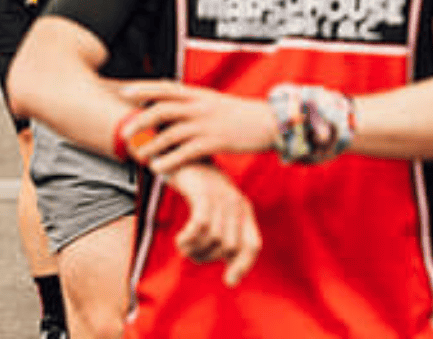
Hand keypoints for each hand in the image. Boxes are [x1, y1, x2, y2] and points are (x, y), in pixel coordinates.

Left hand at [120, 80, 277, 174]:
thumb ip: (193, 101)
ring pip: (170, 132)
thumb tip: (172, 98)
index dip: (143, 88)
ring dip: (151, 144)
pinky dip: (169, 160)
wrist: (268, 121)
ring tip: (138, 155)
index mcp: (198, 94)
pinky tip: (158, 168)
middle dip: (141, 121)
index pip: (165, 87)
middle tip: (124, 132)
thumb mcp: (214, 101)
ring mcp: (206, 123)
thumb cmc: (240, 114)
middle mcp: (199, 106)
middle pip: (162, 109)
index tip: (124, 91)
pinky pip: (185, 152)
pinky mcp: (214, 142)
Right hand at [167, 162, 260, 286]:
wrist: (180, 152)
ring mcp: (221, 196)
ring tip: (183, 246)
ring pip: (215, 239)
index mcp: (243, 207)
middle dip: (209, 258)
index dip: (243, 266)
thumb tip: (231, 276)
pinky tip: (180, 240)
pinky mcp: (203, 193)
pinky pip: (200, 226)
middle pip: (230, 247)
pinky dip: (189, 239)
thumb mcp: (215, 207)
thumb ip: (224, 233)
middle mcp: (236, 202)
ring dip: (196, 250)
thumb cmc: (196, 186)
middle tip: (191, 254)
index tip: (228, 281)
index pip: (253, 244)